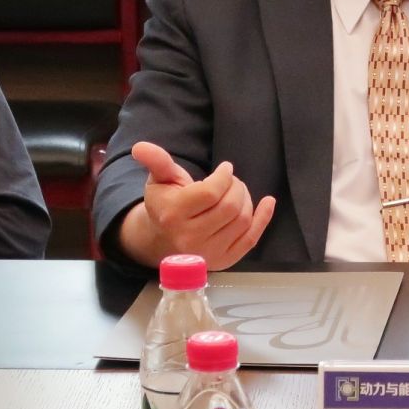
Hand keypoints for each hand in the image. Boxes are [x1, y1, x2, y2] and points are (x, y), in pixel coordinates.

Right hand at [122, 141, 275, 269]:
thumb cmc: (164, 204)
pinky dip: (263, 219)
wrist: (161, 241)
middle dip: (237, 187)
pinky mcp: (223, 261)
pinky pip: (251, 240)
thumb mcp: (159, 180)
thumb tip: (140, 147)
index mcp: (173, 215)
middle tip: (232, 181)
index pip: (211, 193)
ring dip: (247, 200)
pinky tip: (268, 202)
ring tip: (238, 191)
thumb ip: (157, 162)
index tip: (225, 169)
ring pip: (242, 221)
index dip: (224, 177)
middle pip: (230, 207)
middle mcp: (190, 238)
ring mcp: (208, 253)